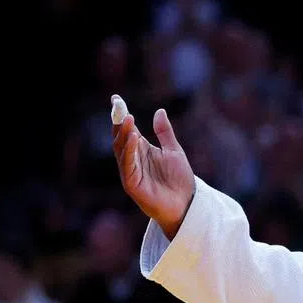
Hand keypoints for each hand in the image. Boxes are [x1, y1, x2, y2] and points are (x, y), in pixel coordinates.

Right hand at [110, 96, 196, 238]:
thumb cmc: (180, 180)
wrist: (187, 204)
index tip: (115, 98)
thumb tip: (159, 111)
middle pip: (120, 138)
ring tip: (127, 118)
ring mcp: (131, 172)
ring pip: (121, 150)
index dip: (121, 115)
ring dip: (123, 134)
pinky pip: (128, 165)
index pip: (127, 129)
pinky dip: (129, 150)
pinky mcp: (132, 184)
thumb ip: (165, 133)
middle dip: (119, 122)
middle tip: (118, 106)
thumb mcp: (174, 151)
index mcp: (141, 151)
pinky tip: (134, 137)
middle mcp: (133, 160)